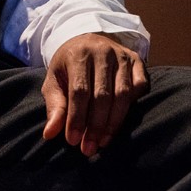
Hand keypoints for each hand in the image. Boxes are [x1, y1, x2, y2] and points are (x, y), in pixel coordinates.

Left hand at [41, 32, 148, 155]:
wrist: (86, 42)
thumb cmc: (68, 67)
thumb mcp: (54, 81)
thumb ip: (54, 106)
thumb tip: (50, 134)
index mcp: (78, 55)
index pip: (79, 91)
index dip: (77, 118)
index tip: (73, 141)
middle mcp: (102, 52)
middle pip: (102, 95)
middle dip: (95, 126)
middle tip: (89, 148)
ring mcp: (122, 56)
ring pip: (123, 94)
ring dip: (113, 122)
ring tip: (103, 142)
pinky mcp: (137, 60)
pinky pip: (140, 87)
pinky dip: (133, 106)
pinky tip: (120, 122)